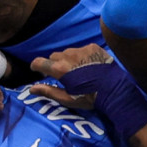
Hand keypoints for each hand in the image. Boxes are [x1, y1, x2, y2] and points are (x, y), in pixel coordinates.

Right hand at [31, 44, 146, 141]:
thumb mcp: (67, 99)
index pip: (39, 62)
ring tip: (76, 70)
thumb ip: (48, 91)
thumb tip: (32, 89)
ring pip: (67, 52)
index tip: (37, 70)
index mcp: (60, 68)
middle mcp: (68, 55)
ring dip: (68, 59)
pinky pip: (81, 49)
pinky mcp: (93, 47)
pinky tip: (89, 65)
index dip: (35, 66)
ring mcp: (81, 49)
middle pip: (54, 56)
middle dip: (54, 64)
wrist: (115, 89)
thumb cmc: (89, 97)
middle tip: (61, 74)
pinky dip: (81, 56)